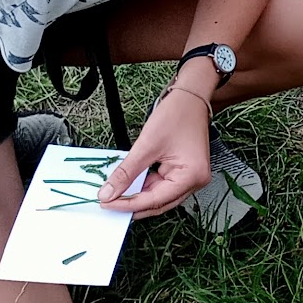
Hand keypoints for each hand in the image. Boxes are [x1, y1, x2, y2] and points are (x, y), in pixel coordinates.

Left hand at [96, 84, 211, 217]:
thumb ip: (126, 172)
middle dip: (133, 204)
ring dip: (138, 195)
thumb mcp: (146, 145)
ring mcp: (191, 177)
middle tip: (109, 202)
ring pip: (160, 196)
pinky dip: (145, 185)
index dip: (129, 205)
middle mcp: (195, 181)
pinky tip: (130, 184)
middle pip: (159, 203)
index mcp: (191, 176)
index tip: (107, 204)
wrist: (190, 97)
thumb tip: (109, 193)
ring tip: (116, 193)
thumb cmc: (176, 115)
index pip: (155, 200)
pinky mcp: (184, 172)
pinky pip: (162, 185)